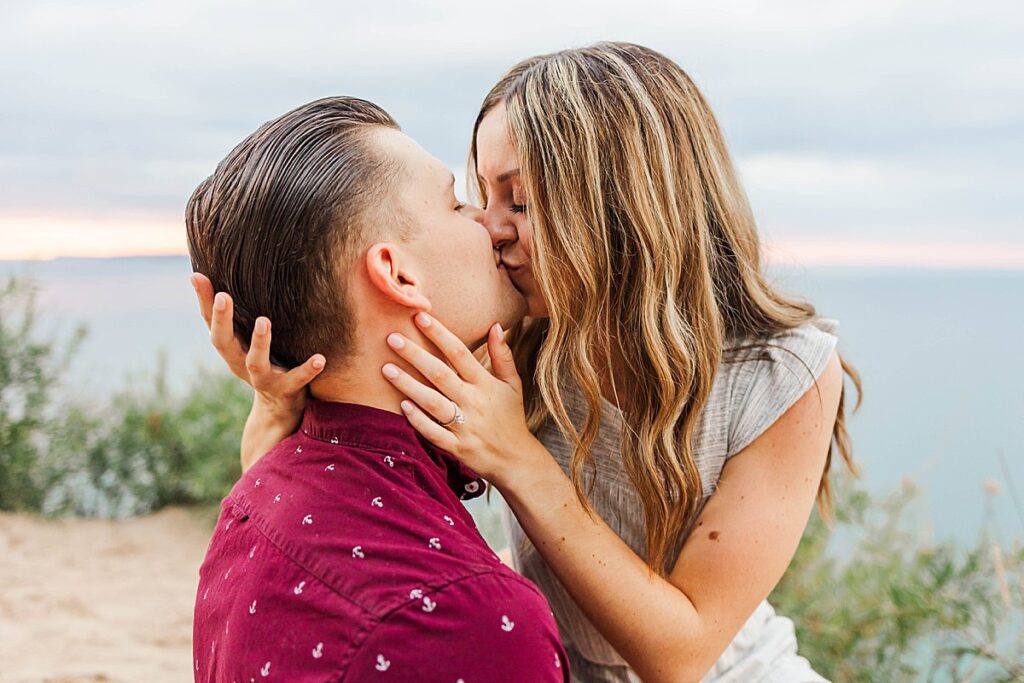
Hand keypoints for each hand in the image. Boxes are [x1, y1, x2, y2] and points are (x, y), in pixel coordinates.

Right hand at [190, 273, 325, 467]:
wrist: (279, 407)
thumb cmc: (264, 360)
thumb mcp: (248, 339)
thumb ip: (241, 313)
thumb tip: (228, 274)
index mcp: (230, 348)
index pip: (211, 322)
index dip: (203, 301)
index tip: (198, 277)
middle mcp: (240, 363)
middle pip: (223, 342)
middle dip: (221, 320)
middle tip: (224, 296)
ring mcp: (262, 378)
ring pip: (255, 363)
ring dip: (259, 342)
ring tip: (264, 321)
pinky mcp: (286, 389)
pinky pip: (297, 380)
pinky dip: (307, 370)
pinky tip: (320, 359)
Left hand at [381, 312, 549, 488]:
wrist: (515, 460)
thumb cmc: (510, 416)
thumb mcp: (513, 384)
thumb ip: (502, 355)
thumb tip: (496, 325)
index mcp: (485, 384)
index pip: (460, 354)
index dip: (440, 335)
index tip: (420, 317)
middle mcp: (474, 402)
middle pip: (440, 374)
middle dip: (415, 355)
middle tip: (391, 338)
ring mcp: (464, 426)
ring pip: (433, 402)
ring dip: (408, 385)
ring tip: (386, 369)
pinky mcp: (456, 447)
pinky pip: (433, 433)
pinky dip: (418, 420)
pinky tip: (401, 405)